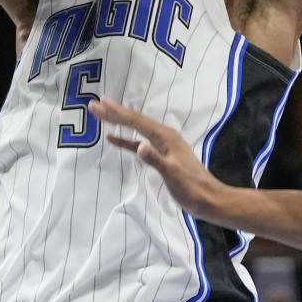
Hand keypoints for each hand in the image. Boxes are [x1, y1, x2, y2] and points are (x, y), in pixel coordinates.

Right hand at [87, 95, 227, 218]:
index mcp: (165, 137)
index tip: (99, 103)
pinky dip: (126, 141)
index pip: (137, 121)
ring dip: (118, 123)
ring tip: (101, 115)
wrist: (208, 198)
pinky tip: (114, 139)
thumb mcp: (172, 173)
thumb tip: (139, 146)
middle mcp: (164, 136)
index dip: (117, 113)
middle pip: (135, 121)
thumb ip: (155, 159)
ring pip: (136, 130)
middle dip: (114, 113)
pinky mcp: (161, 156)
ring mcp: (163, 145)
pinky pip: (139, 143)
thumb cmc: (191, 187)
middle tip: (93, 105)